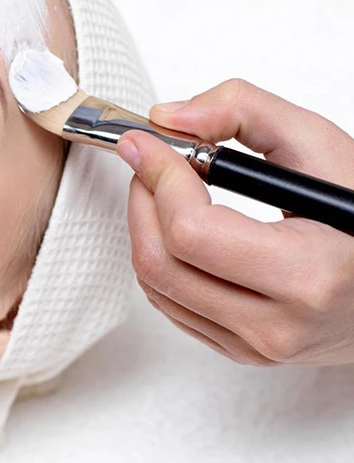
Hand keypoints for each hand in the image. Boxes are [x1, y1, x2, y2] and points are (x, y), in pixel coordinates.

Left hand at [116, 79, 353, 365]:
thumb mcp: (320, 145)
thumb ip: (244, 111)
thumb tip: (168, 118)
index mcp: (308, 275)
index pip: (192, 232)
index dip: (159, 177)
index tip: (146, 141)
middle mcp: (278, 324)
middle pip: (161, 263)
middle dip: (142, 199)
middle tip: (149, 161)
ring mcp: (257, 346)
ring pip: (157, 287)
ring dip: (144, 227)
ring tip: (163, 188)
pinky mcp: (243, 351)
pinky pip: (170, 306)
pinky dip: (160, 259)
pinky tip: (178, 228)